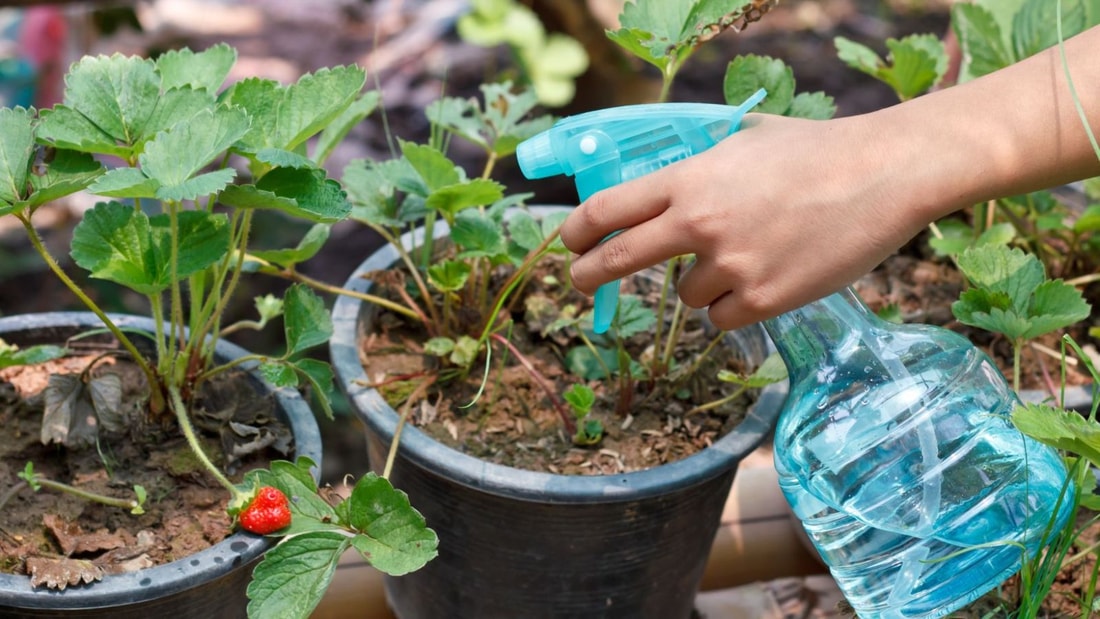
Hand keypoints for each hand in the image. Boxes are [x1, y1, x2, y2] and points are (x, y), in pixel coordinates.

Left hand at [559, 113, 931, 330]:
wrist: (884, 174)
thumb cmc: (817, 150)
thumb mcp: (745, 139)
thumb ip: (699, 163)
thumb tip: (664, 182)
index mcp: (689, 178)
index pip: (608, 209)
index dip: (578, 231)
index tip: (570, 244)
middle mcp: (699, 222)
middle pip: (619, 260)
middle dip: (590, 275)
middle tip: (581, 281)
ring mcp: (730, 264)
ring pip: (686, 295)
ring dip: (704, 283)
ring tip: (753, 254)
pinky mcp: (763, 299)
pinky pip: (721, 317)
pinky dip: (735, 305)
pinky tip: (769, 277)